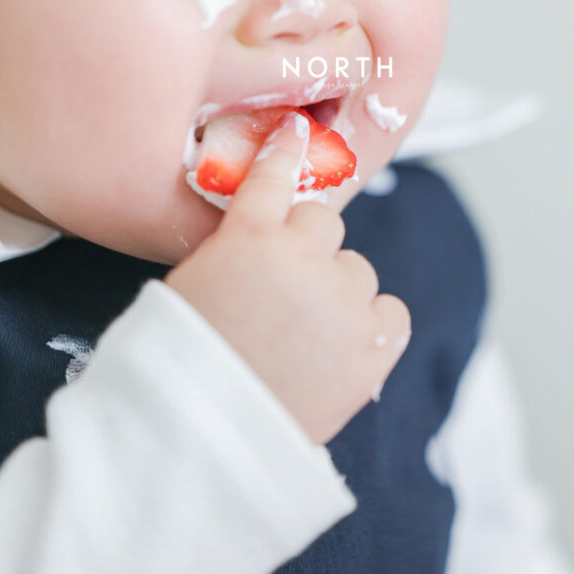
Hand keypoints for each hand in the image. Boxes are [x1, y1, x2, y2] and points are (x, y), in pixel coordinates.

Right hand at [165, 111, 411, 444]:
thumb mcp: (190, 285)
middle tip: (282, 290)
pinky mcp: (374, 344)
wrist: (204, 440)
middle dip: (306, 247)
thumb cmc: (183, 365)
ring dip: (337, 289)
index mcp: (247, 236)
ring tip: (306, 334)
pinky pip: (390, 310)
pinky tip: (342, 347)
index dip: (287, 152)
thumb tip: (259, 234)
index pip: (275, 175)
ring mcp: (342, 299)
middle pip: (322, 222)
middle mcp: (302, 256)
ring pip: (356, 268)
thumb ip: (232, 248)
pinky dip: (372, 323)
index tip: (299, 133)